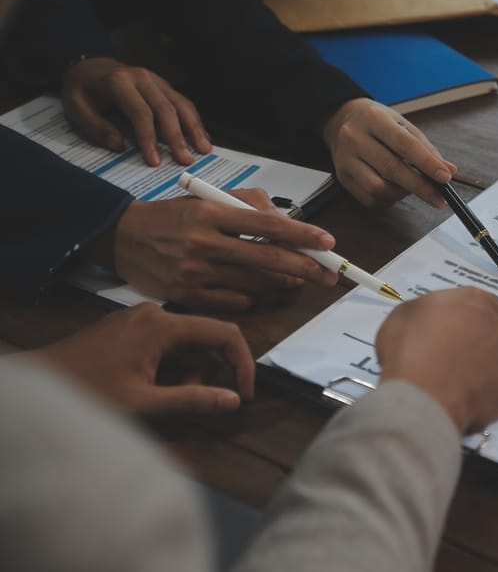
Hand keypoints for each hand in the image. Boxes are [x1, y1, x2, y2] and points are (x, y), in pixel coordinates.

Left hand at [31, 303, 253, 413]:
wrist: (38, 382)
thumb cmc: (88, 393)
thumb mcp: (143, 402)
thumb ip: (192, 400)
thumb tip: (234, 401)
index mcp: (163, 325)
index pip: (225, 333)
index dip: (242, 364)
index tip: (243, 395)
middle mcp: (156, 312)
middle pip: (205, 337)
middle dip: (205, 372)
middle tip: (187, 401)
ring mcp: (141, 316)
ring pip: (185, 341)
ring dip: (185, 371)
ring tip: (159, 396)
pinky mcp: (129, 325)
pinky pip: (166, 340)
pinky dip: (169, 364)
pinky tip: (148, 384)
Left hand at [62, 57, 211, 166]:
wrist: (90, 66)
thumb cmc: (83, 90)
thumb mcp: (76, 108)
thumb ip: (96, 127)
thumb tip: (120, 146)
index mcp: (118, 82)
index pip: (140, 112)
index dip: (149, 138)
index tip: (155, 161)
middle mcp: (142, 78)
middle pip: (166, 109)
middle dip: (177, 137)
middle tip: (186, 160)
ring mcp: (157, 80)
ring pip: (181, 104)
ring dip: (194, 128)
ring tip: (204, 149)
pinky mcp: (165, 86)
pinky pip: (184, 102)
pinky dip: (195, 120)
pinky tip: (203, 136)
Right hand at [94, 189, 339, 309]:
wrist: (120, 238)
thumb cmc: (170, 217)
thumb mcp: (205, 198)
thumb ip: (247, 203)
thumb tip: (284, 219)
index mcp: (211, 213)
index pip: (267, 225)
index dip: (302, 234)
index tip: (328, 242)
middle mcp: (204, 243)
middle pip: (268, 258)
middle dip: (305, 267)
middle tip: (329, 273)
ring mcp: (195, 272)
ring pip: (255, 283)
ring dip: (281, 283)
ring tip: (295, 279)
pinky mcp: (187, 296)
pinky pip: (234, 301)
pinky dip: (250, 296)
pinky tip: (254, 289)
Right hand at [322, 97, 456, 208]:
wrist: (341, 120)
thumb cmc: (377, 123)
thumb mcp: (402, 125)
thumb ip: (426, 148)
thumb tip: (448, 170)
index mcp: (374, 118)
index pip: (405, 144)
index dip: (427, 163)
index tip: (445, 178)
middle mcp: (354, 137)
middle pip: (391, 168)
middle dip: (420, 186)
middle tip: (439, 198)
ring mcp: (345, 159)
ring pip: (377, 188)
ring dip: (401, 193)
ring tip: (411, 187)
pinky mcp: (342, 177)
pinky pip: (368, 198)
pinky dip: (387, 198)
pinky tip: (394, 190)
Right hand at [375, 288, 497, 433]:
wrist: (421, 396)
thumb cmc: (408, 349)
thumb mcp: (407, 315)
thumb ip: (431, 314)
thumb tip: (435, 325)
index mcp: (476, 303)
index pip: (497, 304)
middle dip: (484, 344)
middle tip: (459, 358)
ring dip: (487, 370)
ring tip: (458, 384)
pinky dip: (486, 397)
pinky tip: (465, 402)